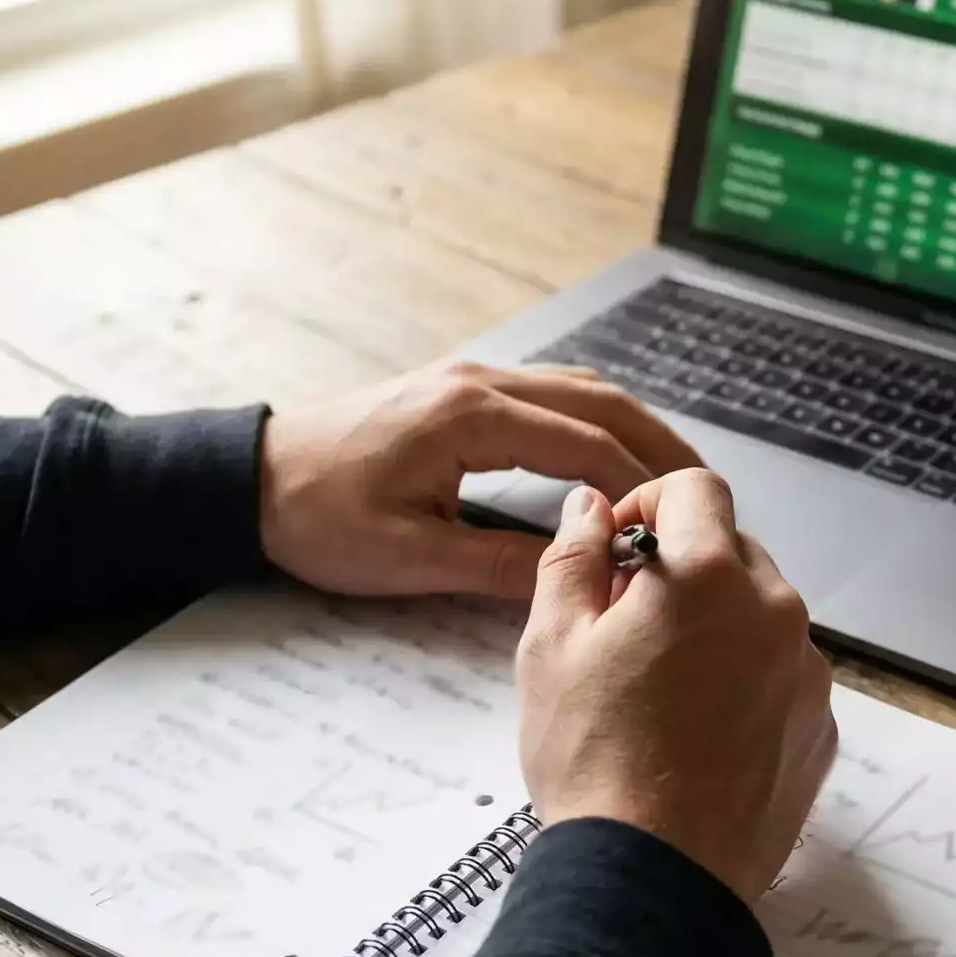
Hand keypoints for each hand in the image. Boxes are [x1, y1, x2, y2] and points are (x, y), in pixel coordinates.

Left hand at [258, 361, 700, 598]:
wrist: (252, 481)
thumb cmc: (317, 519)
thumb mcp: (409, 558)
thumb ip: (500, 565)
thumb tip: (579, 577)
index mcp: (469, 417)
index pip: (585, 443)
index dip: (640, 486)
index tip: (677, 525)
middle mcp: (479, 382)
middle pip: (599, 400)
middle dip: (658, 446)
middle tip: (703, 495)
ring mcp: (472, 379)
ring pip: (581, 388)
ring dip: (634, 428)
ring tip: (675, 477)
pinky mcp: (462, 391)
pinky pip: (552, 392)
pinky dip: (597, 419)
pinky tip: (617, 454)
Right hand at [517, 471, 837, 901]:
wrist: (651, 878)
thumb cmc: (592, 761)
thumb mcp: (551, 646)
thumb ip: (572, 556)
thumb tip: (590, 507)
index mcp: (709, 576)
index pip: (694, 488)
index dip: (647, 504)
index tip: (618, 548)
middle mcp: (776, 612)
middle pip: (734, 550)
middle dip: (682, 568)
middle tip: (627, 626)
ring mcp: (808, 674)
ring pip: (763, 615)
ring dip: (719, 627)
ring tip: (662, 691)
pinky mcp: (821, 729)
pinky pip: (784, 676)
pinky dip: (748, 683)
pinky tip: (699, 733)